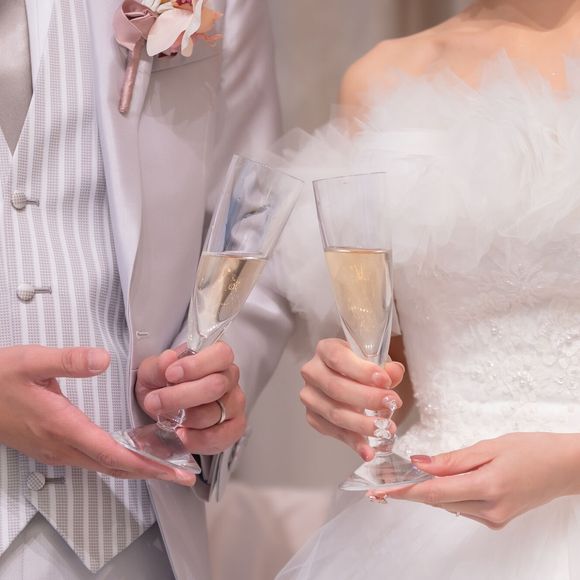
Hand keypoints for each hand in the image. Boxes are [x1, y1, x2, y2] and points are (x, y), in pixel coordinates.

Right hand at [0, 345, 194, 485]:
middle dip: (151, 471)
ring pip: (104, 465)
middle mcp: (61, 445)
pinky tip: (130, 451)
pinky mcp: (51, 446)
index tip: (173, 469)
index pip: (113, 453)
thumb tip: (102, 359)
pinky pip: (92, 459)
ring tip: (166, 463)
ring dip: (137, 467)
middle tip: (183, 472)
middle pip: (115, 465)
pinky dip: (118, 460)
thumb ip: (69, 360)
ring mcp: (55, 450)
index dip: (146, 463)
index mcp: (62, 427)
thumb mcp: (32, 361)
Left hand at [136, 342, 245, 454]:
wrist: (164, 409)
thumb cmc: (165, 385)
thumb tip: (168, 359)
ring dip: (183, 418)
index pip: (221, 354)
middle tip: (156, 401)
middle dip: (181, 396)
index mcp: (216, 357)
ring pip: (212, 413)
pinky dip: (195, 438)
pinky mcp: (233, 429)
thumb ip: (158, 365)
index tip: (171, 375)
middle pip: (216, 385)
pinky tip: (182, 433)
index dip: (197, 365)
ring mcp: (234, 404)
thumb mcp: (152, 372)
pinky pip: (218, 436)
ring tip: (167, 417)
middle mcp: (229, 379)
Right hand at [300, 338, 405, 460]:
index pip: (338, 358)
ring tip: (385, 429)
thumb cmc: (360, 367)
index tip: (384, 380)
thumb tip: (393, 373)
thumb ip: (386, 367)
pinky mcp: (313, 417)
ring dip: (362, 424)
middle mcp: (312, 372)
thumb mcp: (375, 361)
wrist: (347, 378)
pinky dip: (353, 442)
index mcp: (326, 350)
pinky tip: (368, 450)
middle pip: (336, 388)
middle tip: (391, 403)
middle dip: (367, 398)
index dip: (361, 370)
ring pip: (334, 413)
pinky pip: (333, 432)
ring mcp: (310, 396)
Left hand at [380, 433, 579, 528]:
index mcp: (487, 488)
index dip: (404, 491)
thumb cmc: (531, 450)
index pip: (434, 492)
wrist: (565, 468)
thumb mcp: (489, 447)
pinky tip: (444, 481)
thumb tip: (420, 464)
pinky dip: (449, 494)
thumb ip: (452, 460)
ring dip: (430, 490)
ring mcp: (494, 518)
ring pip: (449, 504)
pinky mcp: (497, 520)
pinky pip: (463, 507)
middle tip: (387, 478)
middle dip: (412, 489)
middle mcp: (489, 510)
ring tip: (409, 476)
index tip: (381, 489)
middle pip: (438, 501)